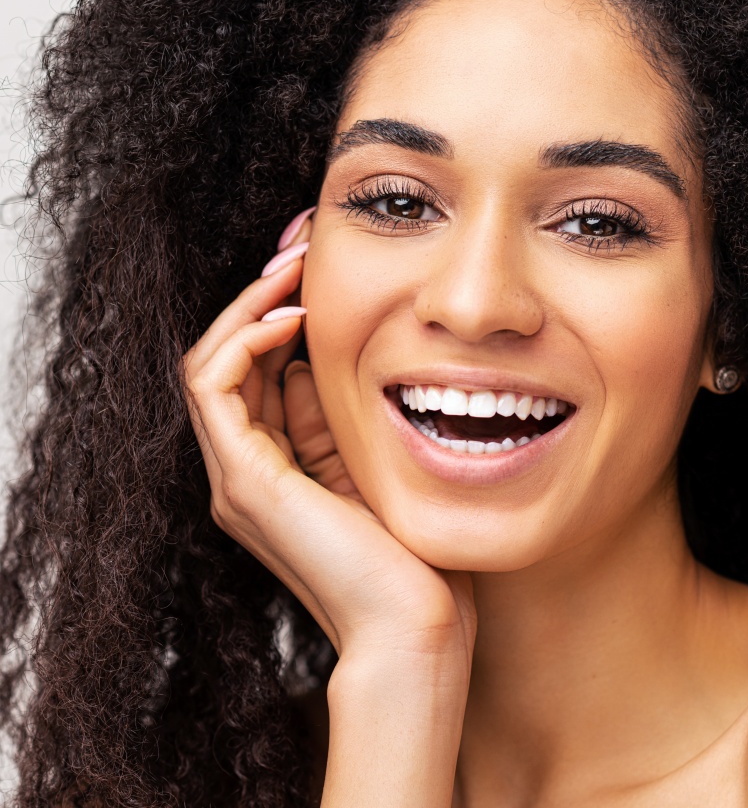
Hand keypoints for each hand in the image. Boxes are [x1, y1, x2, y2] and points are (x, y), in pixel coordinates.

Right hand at [181, 229, 476, 671]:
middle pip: (227, 359)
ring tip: (293, 266)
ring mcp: (239, 477)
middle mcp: (245, 469)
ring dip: (248, 306)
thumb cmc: (409, 551)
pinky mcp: (247, 481)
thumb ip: (327, 420)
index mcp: (275, 465)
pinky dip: (245, 339)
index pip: (254, 369)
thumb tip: (304, 364)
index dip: (277, 311)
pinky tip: (294, 315)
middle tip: (300, 245)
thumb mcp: (366, 463)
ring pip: (210, 364)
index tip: (315, 264)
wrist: (414, 624)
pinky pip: (214, 386)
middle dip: (261, 295)